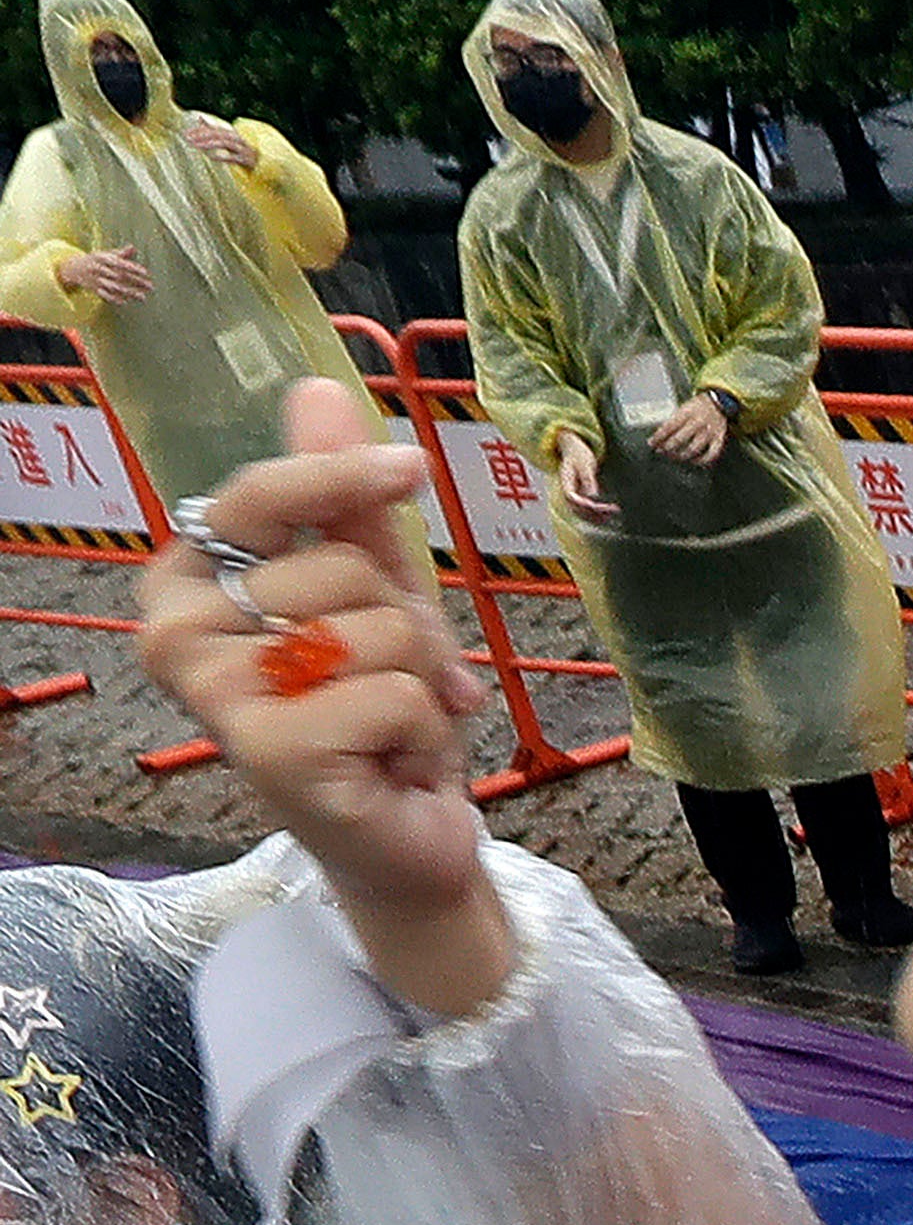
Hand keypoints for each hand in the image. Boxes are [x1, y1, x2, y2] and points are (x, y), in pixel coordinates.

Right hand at [62, 244, 147, 303]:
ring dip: (129, 293)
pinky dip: (113, 299)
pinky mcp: (94, 289)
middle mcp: (100, 268)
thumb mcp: (106, 255)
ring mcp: (97, 279)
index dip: (133, 268)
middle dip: (136, 282)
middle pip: (120, 276)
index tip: (146, 273)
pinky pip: (104, 295)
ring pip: (114, 287)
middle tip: (151, 287)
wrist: (74, 268)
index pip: (120, 263)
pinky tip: (125, 302)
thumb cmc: (96, 260)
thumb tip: (133, 248)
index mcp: (103, 258)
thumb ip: (121, 254)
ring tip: (143, 297)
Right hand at [136, 379, 507, 1011]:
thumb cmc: (375, 711)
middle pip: (344, 570)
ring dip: (418, 679)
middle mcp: (177, 632)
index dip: (344, 476)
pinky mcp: (269, 751)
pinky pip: (397, 695)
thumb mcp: (371, 596)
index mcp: (186, 580)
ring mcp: (216, 694)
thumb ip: (346, 504)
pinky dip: (422, 730)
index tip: (413, 464)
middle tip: (389, 681)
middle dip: (402, 625)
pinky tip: (391, 762)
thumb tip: (318, 386)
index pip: (263, 497)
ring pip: (377, 629)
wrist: (400, 838)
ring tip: (390, 722)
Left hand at [179, 115, 251, 164]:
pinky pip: (233, 157)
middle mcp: (237, 139)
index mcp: (232, 133)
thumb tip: (199, 117)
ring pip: (223, 143)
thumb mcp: (227, 139)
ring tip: (196, 146)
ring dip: (208, 144)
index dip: (199, 130)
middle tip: (187, 138)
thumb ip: (213, 128)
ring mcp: (242, 149)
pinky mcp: (247, 160)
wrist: (266, 164)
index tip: (186, 133)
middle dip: (201, 135)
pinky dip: (222, 157)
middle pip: (217, 134)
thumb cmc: (243, 151)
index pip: (213, 129)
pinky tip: (211, 158)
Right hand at [543, 423, 611, 519]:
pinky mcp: (580, 497)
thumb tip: (593, 495)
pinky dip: (597, 513)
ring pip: (582, 512)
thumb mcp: (585, 464)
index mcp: (566, 481)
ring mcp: (573, 495)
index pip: (571, 497)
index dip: (583, 504)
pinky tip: (609, 513)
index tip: (597, 505)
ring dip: (597, 515)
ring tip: (614, 511)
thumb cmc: (579, 454)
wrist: (573, 449)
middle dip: (594, 511)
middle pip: (578, 507)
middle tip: (613, 509)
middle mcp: (568, 491)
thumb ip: (588, 479)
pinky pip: (587, 509)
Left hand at [649, 391, 730, 468]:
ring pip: (693, 449)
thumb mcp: (683, 408)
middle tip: (661, 450)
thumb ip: (674, 420)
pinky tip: (694, 461)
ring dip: (681, 455)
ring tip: (674, 456)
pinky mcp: (718, 439)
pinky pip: (711, 454)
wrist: (719, 403)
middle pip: (679, 440)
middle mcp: (698, 422)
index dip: (658, 437)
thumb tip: (660, 435)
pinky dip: (702, 460)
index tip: (651, 443)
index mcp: (687, 412)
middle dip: (667, 447)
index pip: (669, 427)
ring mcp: (709, 432)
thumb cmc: (698, 406)